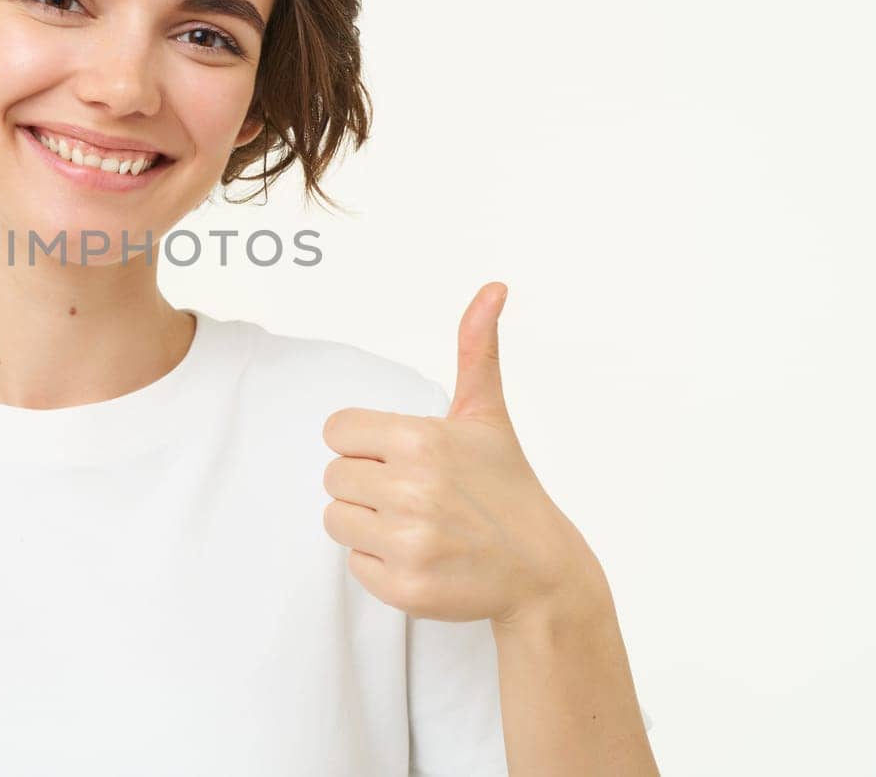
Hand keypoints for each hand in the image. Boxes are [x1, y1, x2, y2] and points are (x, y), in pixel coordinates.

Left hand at [321, 282, 594, 624]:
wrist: (542, 571)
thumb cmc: (506, 487)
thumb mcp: (487, 416)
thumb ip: (476, 349)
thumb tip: (493, 287)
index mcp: (421, 440)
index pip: (336, 432)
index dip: (365, 443)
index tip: (401, 456)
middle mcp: (412, 491)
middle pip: (333, 477)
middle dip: (366, 484)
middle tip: (413, 494)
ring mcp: (408, 543)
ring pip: (336, 520)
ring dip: (367, 523)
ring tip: (416, 524)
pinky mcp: (403, 587)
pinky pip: (353, 564)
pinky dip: (380, 564)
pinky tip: (421, 556)